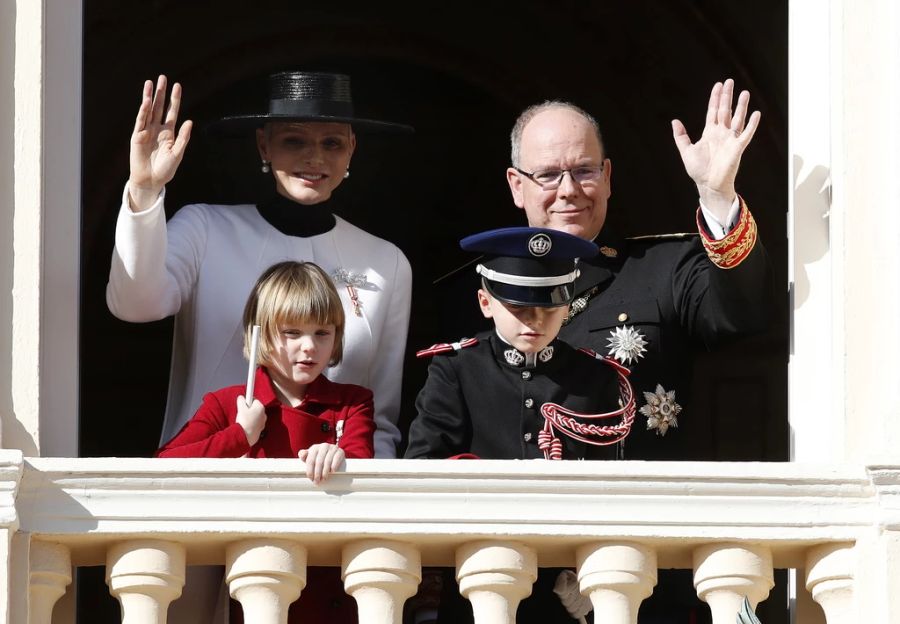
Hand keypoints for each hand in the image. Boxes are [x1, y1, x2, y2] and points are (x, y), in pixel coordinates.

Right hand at [127, 75, 192, 211]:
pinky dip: (143, 111)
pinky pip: (141, 121)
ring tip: (151, 83)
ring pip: (148, 110)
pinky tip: (146, 101)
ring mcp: (146, 131)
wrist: (151, 180)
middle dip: (161, 93)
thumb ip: (184, 137)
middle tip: (163, 77)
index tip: (177, 86)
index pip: (172, 112)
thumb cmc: (165, 169)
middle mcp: (157, 129)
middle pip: (159, 107)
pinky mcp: (137, 136)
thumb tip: (190, 121)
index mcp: (169, 132)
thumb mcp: (178, 153)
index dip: (174, 99)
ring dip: (149, 97)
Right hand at [235, 396, 265, 445]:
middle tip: (242, 413)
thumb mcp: (241, 408)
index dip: (247, 401)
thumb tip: (241, 397)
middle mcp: (264, 414)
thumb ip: (241, 400)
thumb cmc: (244, 421)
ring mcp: (263, 422)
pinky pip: (255, 424)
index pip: (254, 400)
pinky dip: (251, 424)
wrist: (245, 436)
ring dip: (250, 417)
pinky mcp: (260, 429)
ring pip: (255, 416)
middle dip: (248, 410)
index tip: (244, 402)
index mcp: (260, 407)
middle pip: (255, 408)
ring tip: (243, 421)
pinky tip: (246, 426)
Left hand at [298, 443, 345, 483]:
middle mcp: (323, 446)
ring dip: (325, 472)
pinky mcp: (340, 451)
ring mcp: (333, 448)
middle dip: (317, 473)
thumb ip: (304, 455)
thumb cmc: (320, 457)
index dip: (310, 470)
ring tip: (324, 479)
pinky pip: (336, 459)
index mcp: (315, 448)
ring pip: (327, 461)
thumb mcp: (311, 456)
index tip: (310, 478)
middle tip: (317, 481)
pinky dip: (334, 466)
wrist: (334, 453)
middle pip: (319, 462)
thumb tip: (301, 454)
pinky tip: (332, 471)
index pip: (310, 460)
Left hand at [671, 79, 760, 221]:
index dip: (715, 98)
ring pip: (737, 118)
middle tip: (730, 81)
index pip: (713, 111)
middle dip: (727, 96)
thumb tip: (674, 121)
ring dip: (741, 106)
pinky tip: (756, 113)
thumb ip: (681, 136)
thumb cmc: (698, 170)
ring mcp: (730, 139)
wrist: (708, 185)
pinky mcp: (738, 147)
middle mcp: (721, 133)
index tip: (718, 85)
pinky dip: (752, 124)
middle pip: (725, 110)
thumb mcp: (686, 151)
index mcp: (710, 133)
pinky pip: (746, 134)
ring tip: (745, 92)